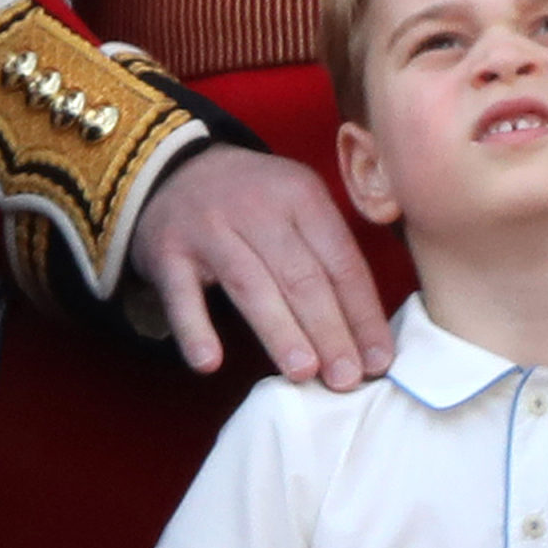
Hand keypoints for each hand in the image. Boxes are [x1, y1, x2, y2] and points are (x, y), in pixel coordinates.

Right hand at [132, 144, 393, 389]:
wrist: (176, 169)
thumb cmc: (256, 202)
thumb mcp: (299, 203)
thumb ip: (329, 251)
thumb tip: (367, 327)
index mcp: (304, 196)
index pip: (341, 261)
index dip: (362, 313)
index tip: (379, 360)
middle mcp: (260, 208)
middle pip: (302, 277)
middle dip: (329, 331)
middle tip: (347, 378)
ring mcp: (211, 229)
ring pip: (252, 286)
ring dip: (280, 332)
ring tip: (304, 372)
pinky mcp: (168, 252)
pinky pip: (182, 296)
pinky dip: (196, 329)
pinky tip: (210, 364)